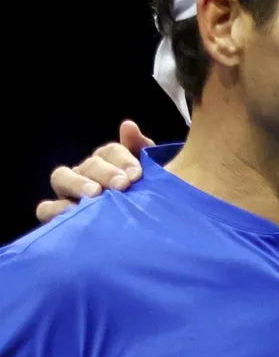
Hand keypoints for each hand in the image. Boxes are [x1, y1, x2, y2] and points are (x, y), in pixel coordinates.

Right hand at [38, 120, 154, 222]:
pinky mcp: (59, 216)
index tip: (137, 175)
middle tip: (122, 186)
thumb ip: (142, 149)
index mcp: (110, 162)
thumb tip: (127, 125)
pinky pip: (47, 209)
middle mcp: (87, 174)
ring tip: (95, 194)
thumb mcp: (153, 175)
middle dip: (106, 172)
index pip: (110, 151)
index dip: (123, 159)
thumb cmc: (149, 199)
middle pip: (89, 164)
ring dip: (77, 183)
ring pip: (61, 177)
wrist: (148, 231)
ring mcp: (70, 193)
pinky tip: (73, 212)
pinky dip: (55, 209)